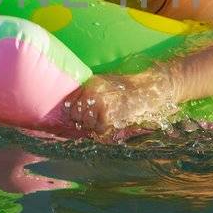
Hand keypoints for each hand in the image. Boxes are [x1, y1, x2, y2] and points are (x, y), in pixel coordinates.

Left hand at [61, 69, 179, 137]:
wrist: (144, 90)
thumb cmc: (123, 88)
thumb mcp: (102, 83)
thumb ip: (87, 92)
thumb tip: (70, 107)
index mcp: (89, 85)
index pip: (69, 102)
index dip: (72, 110)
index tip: (77, 113)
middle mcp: (92, 94)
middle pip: (75, 115)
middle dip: (81, 119)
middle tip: (90, 119)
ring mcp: (99, 106)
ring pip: (85, 124)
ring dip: (91, 126)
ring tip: (101, 120)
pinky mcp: (107, 117)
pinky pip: (98, 130)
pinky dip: (102, 130)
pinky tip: (108, 123)